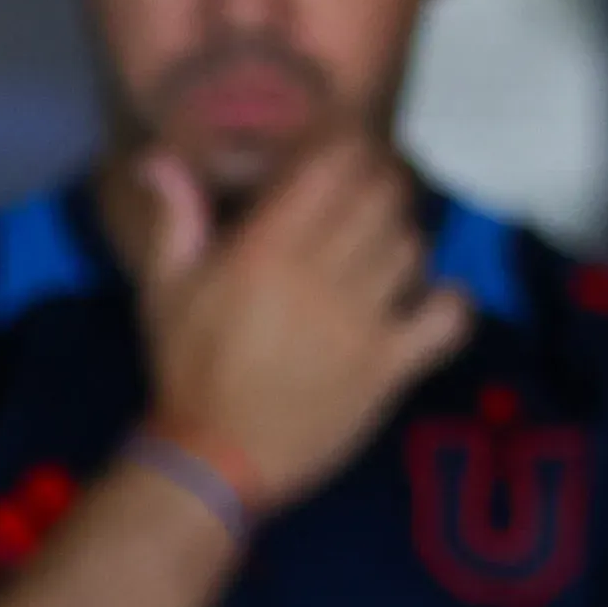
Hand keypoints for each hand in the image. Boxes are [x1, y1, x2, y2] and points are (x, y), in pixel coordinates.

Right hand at [118, 141, 472, 514]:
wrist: (215, 456)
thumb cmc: (186, 368)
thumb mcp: (164, 288)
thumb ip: (175, 217)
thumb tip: (158, 158)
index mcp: (265, 250)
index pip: (332, 169)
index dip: (347, 150)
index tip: (340, 155)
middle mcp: (321, 275)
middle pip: (381, 198)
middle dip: (379, 186)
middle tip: (365, 197)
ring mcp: (362, 321)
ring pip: (411, 247)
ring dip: (402, 237)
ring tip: (381, 249)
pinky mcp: (390, 364)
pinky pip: (447, 318)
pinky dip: (449, 300)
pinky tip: (431, 299)